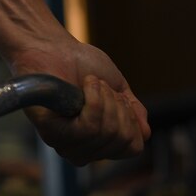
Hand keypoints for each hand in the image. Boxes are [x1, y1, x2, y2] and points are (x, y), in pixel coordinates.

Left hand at [6, 31, 150, 165]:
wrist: (54, 46)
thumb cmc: (82, 64)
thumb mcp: (118, 87)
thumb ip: (133, 113)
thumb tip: (145, 134)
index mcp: (97, 143)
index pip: (132, 148)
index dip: (131, 118)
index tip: (117, 96)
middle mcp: (82, 149)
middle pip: (122, 141)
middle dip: (118, 106)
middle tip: (100, 87)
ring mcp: (65, 143)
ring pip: (106, 134)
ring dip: (105, 100)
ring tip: (90, 85)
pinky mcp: (51, 132)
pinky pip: (88, 128)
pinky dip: (94, 100)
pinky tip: (83, 87)